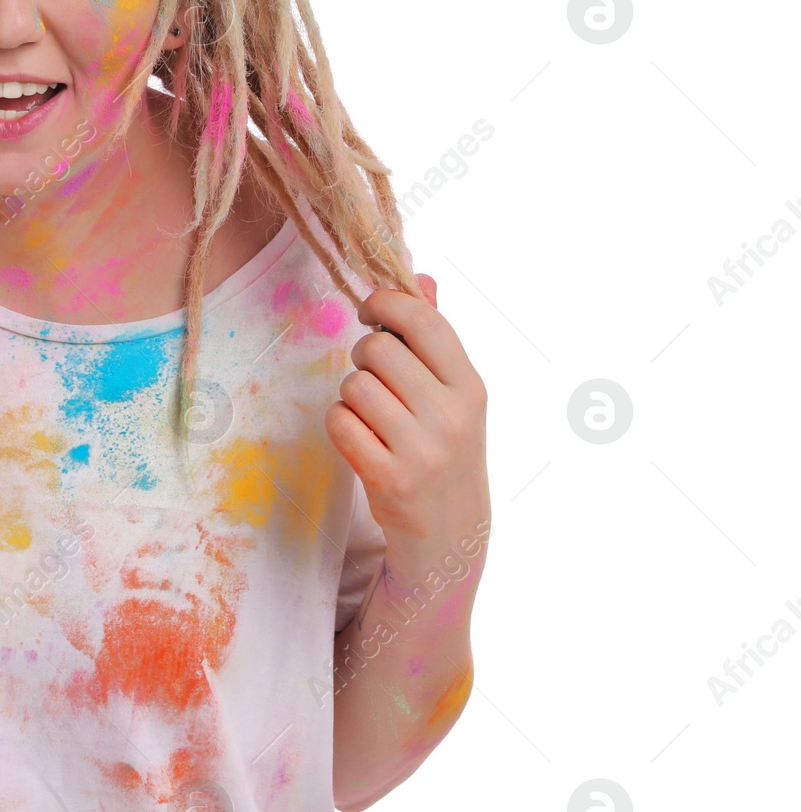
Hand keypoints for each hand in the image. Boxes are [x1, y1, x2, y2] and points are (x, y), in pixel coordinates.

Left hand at [324, 274, 489, 576]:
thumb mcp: (454, 395)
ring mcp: (423, 450)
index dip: (385, 304)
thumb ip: (435, 336)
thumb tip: (421, 276)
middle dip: (364, 357)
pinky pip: (340, 423)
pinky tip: (360, 438)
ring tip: (372, 414)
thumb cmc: (444, 449)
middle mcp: (452, 416)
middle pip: (377, 349)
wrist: (450, 535)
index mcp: (471, 386)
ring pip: (354, 385)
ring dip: (351, 396)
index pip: (423, 321)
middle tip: (375, 378)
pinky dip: (341, 425)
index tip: (371, 312)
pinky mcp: (390, 479)